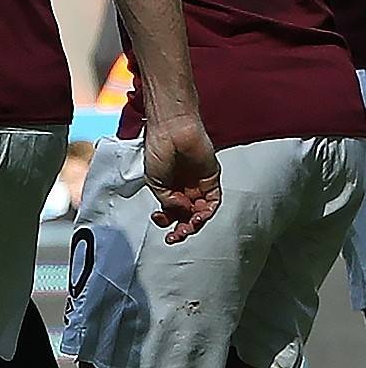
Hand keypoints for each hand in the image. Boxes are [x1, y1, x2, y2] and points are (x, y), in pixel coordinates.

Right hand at [142, 115, 221, 243]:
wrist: (172, 131)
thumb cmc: (158, 150)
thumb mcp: (154, 181)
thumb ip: (167, 200)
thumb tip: (181, 212)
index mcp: (169, 188)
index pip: (171, 212)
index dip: (167, 221)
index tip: (161, 223)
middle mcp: (184, 189)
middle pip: (187, 215)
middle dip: (182, 228)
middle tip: (177, 235)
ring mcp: (199, 185)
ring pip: (200, 212)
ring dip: (195, 223)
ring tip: (188, 226)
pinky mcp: (212, 180)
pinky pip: (213, 201)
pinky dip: (207, 212)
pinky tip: (197, 215)